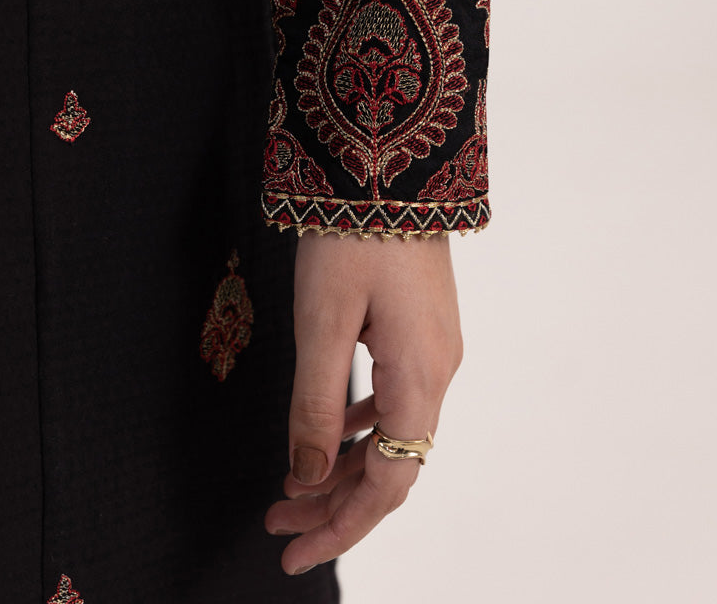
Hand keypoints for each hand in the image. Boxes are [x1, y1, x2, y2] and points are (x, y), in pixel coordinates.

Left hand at [264, 229, 462, 574]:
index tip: (293, 553)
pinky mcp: (424, 325)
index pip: (388, 483)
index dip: (342, 526)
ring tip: (291, 485)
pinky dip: (360, 424)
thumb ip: (314, 404)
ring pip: (393, 431)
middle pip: (392, 464)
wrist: (391, 164)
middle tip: (277, 526)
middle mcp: (439, 370)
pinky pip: (397, 396)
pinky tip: (329, 427)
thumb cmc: (354, 237)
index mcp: (420, 378)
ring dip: (344, 463)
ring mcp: (436, 347)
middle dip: (334, 502)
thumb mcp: (323, 323)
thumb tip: (306, 476)